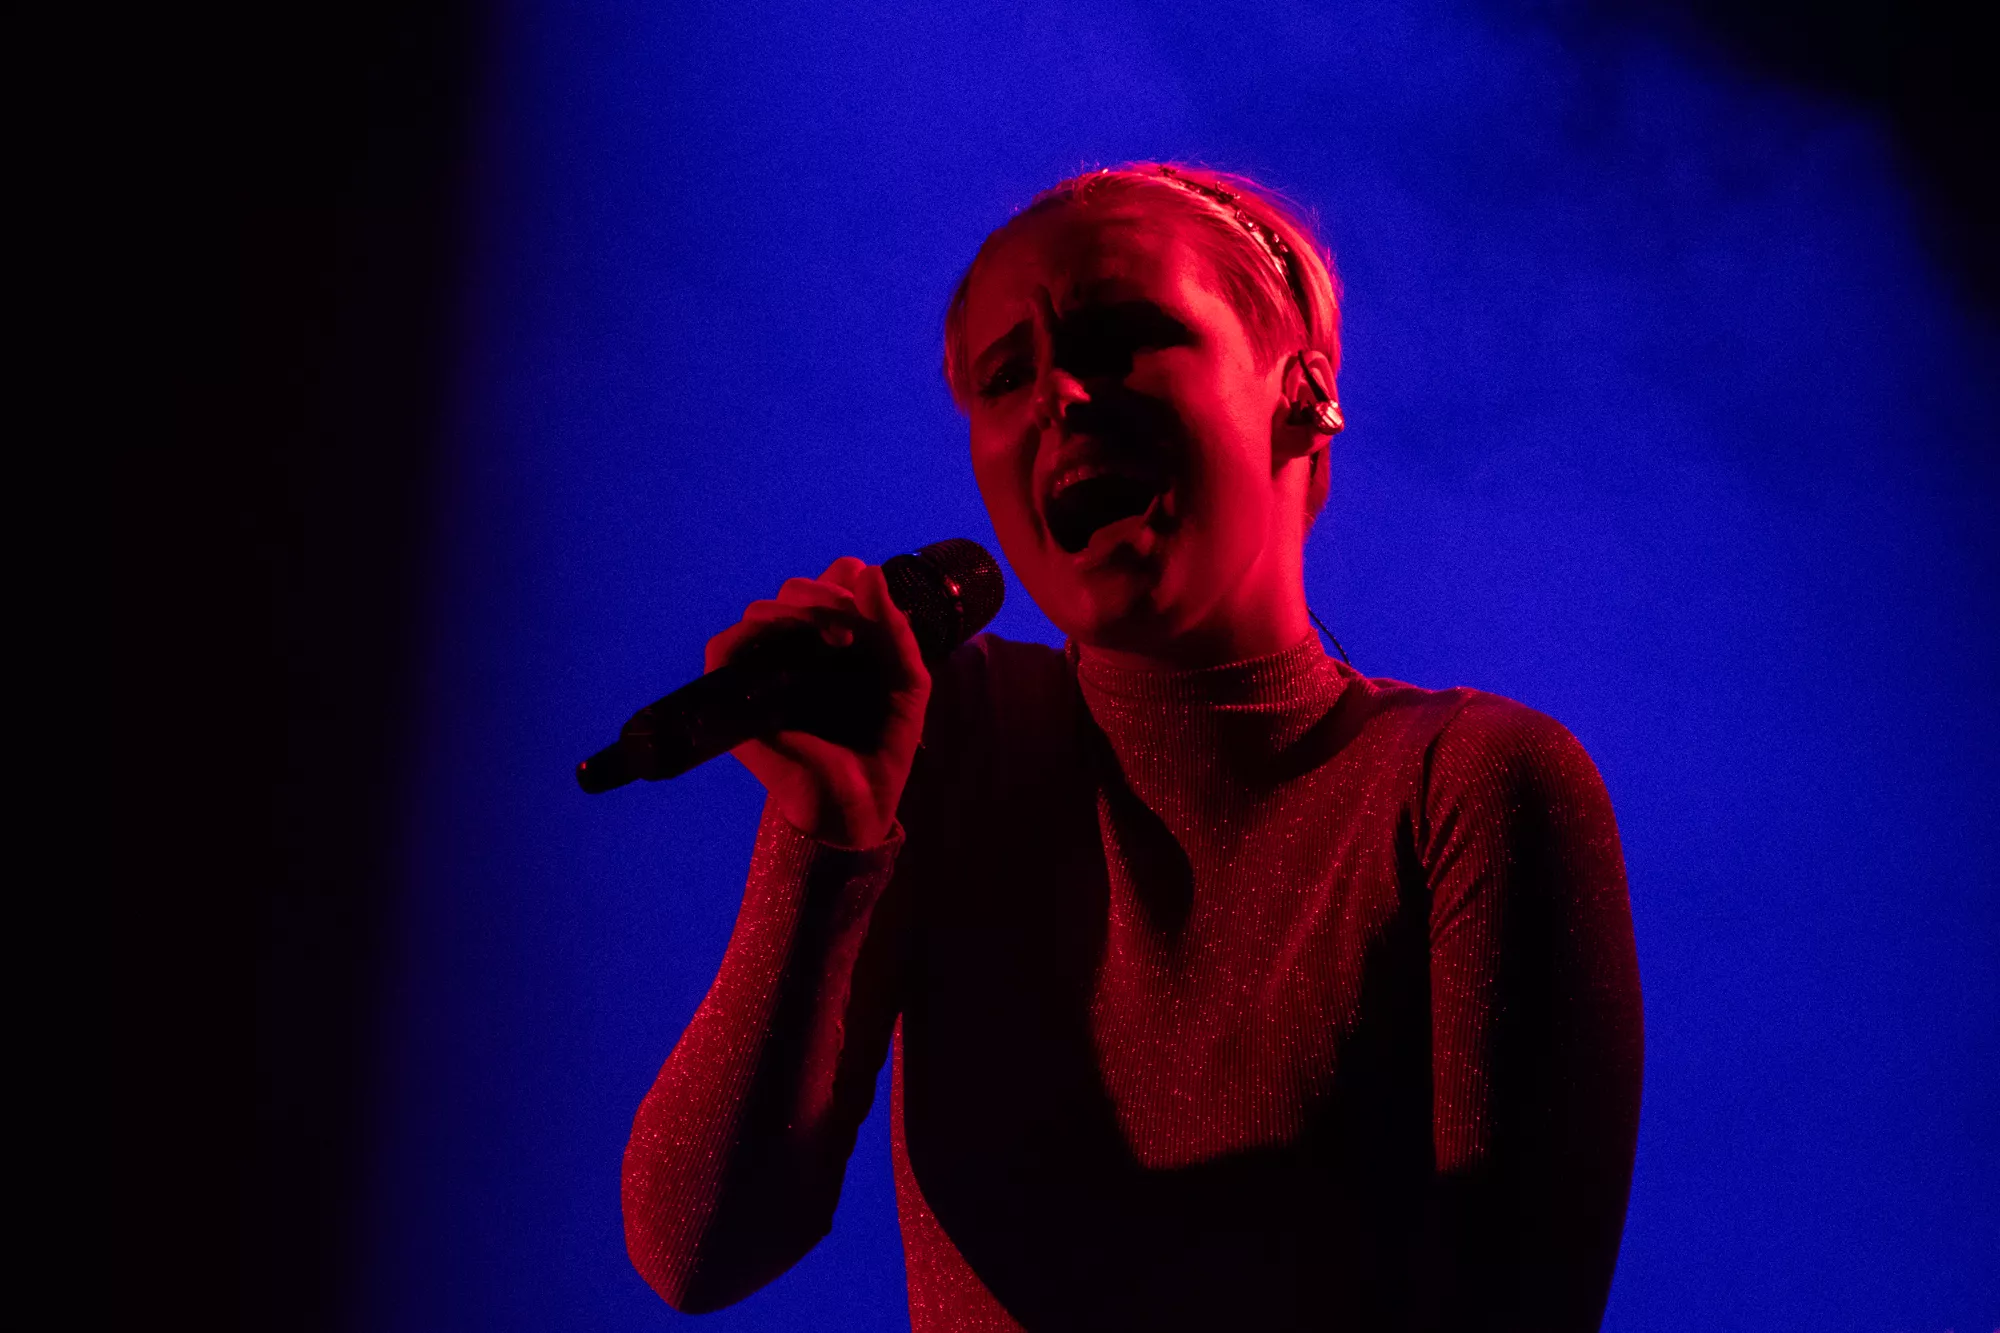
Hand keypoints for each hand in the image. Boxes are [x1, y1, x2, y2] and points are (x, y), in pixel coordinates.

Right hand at [703, 557, 930, 848]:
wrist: (860, 800)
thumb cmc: (883, 744)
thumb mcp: (907, 679)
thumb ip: (894, 627)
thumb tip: (866, 570)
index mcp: (836, 640)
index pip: (829, 581)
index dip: (847, 580)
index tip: (870, 609)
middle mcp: (797, 648)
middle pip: (796, 587)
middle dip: (828, 593)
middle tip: (854, 626)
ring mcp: (765, 668)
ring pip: (763, 608)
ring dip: (802, 608)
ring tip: (838, 638)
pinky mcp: (734, 692)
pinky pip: (726, 643)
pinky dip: (757, 629)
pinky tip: (796, 640)